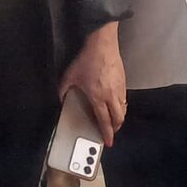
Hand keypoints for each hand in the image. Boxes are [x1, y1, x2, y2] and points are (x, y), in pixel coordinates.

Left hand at [58, 21, 125, 145]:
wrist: (102, 44)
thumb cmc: (86, 60)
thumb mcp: (70, 76)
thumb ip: (64, 90)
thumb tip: (62, 99)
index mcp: (97, 97)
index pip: (104, 121)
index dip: (106, 133)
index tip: (108, 142)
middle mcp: (111, 96)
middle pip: (118, 119)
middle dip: (115, 129)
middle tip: (111, 132)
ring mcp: (119, 89)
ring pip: (123, 109)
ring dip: (119, 118)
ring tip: (114, 120)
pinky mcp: (123, 81)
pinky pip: (124, 99)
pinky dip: (121, 106)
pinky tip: (116, 104)